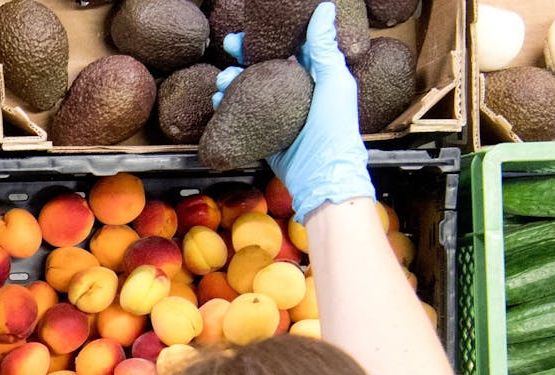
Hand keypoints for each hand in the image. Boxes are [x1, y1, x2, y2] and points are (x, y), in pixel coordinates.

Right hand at [218, 2, 374, 222]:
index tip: (250, 31)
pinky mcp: (263, 134)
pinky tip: (218, 101)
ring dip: (232, 80)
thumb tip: (324, 8)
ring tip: (223, 80)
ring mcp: (278, 114)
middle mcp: (295, 93)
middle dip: (244, 56)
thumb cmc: (336, 129)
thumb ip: (325, 47)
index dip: (269, 37)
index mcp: (315, 77)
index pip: (289, 48)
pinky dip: (227, 106)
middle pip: (264, 66)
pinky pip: (241, 115)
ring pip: (248, 89)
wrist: (322, 176)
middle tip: (229, 46)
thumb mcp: (333, 82)